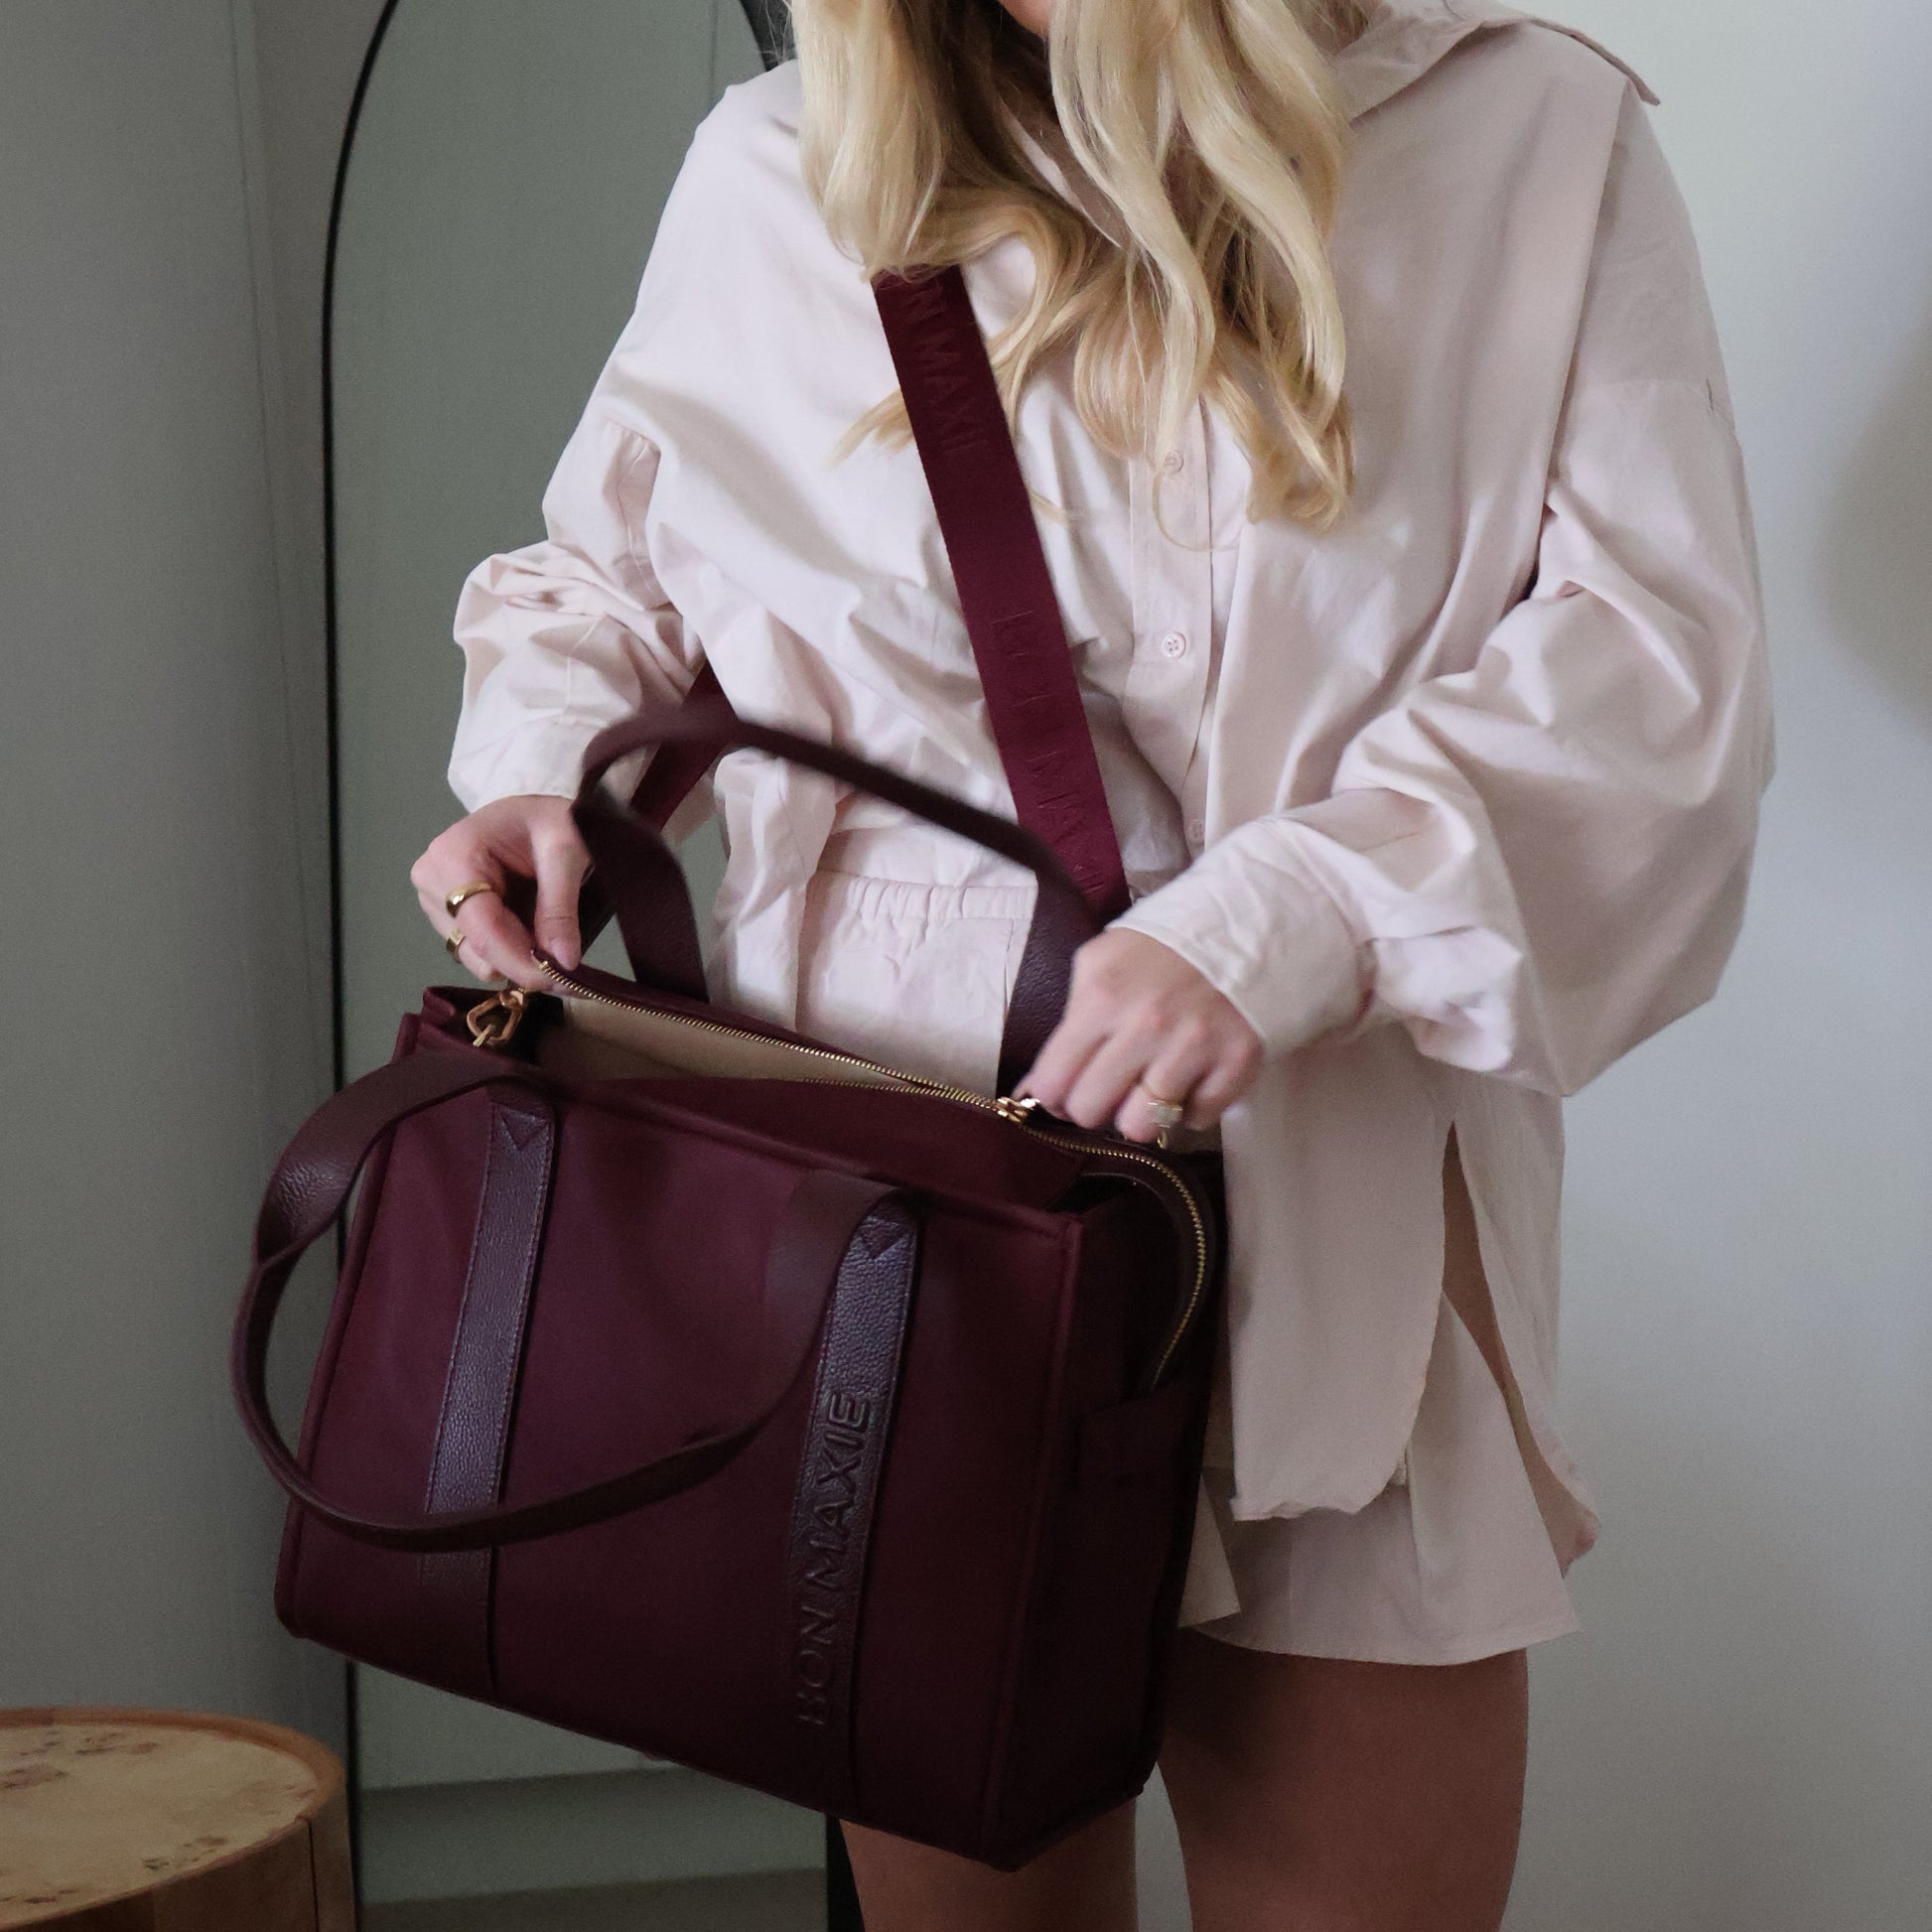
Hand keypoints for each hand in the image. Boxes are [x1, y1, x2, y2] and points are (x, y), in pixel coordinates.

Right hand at [410, 795, 590, 987]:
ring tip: (552, 938)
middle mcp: (432, 882)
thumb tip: (564, 962)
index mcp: (453, 857)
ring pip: (476, 956)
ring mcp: (434, 901)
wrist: (534, 807)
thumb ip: (560, 906)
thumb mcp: (565, 850)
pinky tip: (534, 934)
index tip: (559, 980)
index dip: (520, 961)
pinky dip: (510, 951)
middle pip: (476, 948)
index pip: (482, 928)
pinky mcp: (445, 915)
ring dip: (517, 958)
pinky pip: (478, 950)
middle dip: (522, 961)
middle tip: (567, 963)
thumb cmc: (548, 816)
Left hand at [1014, 929, 1262, 1142]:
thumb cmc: (1167, 946)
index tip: (1065, 1093)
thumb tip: (1040, 1087)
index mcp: (1103, 997)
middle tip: (1112, 1086)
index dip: (1053, 1095)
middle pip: (1090, 1111)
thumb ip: (1071, 1018)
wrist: (1251, 921)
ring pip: (1142, 1127)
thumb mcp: (1102, 961)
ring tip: (1154, 1083)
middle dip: (1094, 1105)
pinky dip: (1192, 1105)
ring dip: (1144, 1112)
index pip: (1053, 1081)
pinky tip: (1195, 1075)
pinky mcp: (1238, 1062)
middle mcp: (1146, 1025)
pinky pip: (1196, 1119)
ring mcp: (1195, 1046)